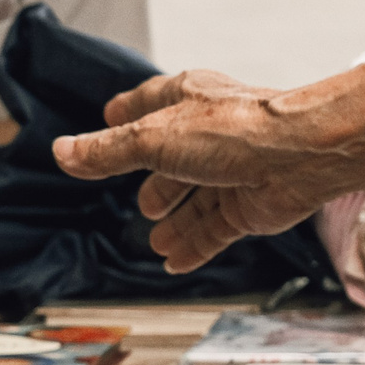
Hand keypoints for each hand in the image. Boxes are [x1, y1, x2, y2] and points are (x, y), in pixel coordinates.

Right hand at [53, 70, 345, 273]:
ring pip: (197, 201)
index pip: (150, 103)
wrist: (302, 156)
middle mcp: (211, 135)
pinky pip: (216, 231)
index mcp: (188, 102)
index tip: (111, 116)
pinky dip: (195, 246)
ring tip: (156, 239)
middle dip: (159, 183)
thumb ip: (107, 151)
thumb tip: (63, 151)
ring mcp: (233, 172)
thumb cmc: (236, 131)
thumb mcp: (153, 138)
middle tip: (145, 203)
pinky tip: (174, 262)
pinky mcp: (249, 205)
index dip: (128, 112)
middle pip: (175, 160)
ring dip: (177, 222)